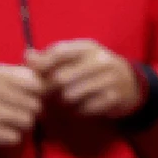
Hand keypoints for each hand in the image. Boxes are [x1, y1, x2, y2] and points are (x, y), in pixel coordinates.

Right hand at [0, 64, 45, 152]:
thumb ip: (14, 74)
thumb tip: (42, 71)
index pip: (35, 83)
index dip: (38, 93)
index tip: (31, 98)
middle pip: (34, 105)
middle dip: (32, 113)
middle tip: (22, 115)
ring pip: (27, 122)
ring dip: (22, 126)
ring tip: (11, 125)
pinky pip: (14, 137)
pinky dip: (11, 138)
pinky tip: (1, 134)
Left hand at [28, 39, 144, 119]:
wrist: (131, 84)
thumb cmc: (94, 68)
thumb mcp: (77, 57)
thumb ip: (50, 56)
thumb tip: (26, 55)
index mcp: (88, 47)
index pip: (60, 52)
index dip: (43, 64)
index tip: (33, 75)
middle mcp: (100, 60)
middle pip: (61, 78)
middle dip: (50, 89)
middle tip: (46, 95)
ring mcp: (109, 79)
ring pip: (71, 96)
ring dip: (63, 102)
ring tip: (64, 101)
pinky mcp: (114, 98)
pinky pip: (84, 109)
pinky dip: (78, 111)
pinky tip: (80, 107)